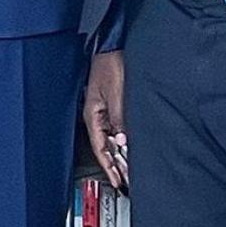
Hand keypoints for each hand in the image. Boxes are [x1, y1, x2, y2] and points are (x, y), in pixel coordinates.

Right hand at [84, 50, 129, 189]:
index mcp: (92, 114)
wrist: (113, 45)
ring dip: (122, 153)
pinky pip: (119, 129)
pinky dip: (126, 140)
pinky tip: (133, 147)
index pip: (99, 147)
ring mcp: (106, 111)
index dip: (109, 166)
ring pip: (113, 139)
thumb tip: (122, 139)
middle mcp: (98, 115)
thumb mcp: (117, 93)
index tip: (117, 180)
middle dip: (116, 164)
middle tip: (127, 180)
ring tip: (131, 169)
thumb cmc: (110, 63)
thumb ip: (119, 117)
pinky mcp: (114, 106)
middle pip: (106, 146)